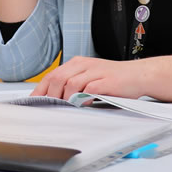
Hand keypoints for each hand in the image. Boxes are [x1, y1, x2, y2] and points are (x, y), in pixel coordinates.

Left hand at [30, 56, 152, 99]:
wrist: (138, 75)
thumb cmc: (113, 79)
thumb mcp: (89, 77)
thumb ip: (72, 85)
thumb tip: (53, 99)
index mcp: (77, 63)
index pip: (51, 75)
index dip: (40, 90)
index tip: (34, 103)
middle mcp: (84, 65)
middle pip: (57, 79)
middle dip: (50, 96)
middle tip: (50, 108)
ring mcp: (95, 72)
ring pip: (70, 84)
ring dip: (65, 98)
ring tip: (67, 107)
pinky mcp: (105, 81)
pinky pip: (88, 90)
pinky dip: (82, 99)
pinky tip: (83, 104)